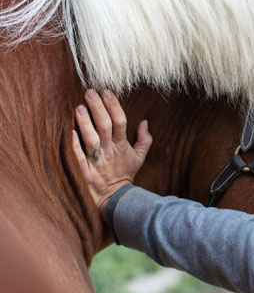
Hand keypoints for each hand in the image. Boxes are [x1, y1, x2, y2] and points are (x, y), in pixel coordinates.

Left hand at [73, 90, 151, 220]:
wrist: (116, 199)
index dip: (114, 106)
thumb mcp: (139, 158)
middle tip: (90, 92)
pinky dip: (74, 146)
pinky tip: (68, 133)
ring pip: (92, 139)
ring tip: (78, 107)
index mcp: (122, 146)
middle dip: (98, 108)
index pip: (121, 122)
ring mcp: (97, 161)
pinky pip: (79, 157)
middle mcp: (109, 151)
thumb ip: (144, 140)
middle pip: (105, 126)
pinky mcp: (85, 172)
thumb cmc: (124, 175)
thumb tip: (145, 122)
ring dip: (85, 123)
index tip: (107, 92)